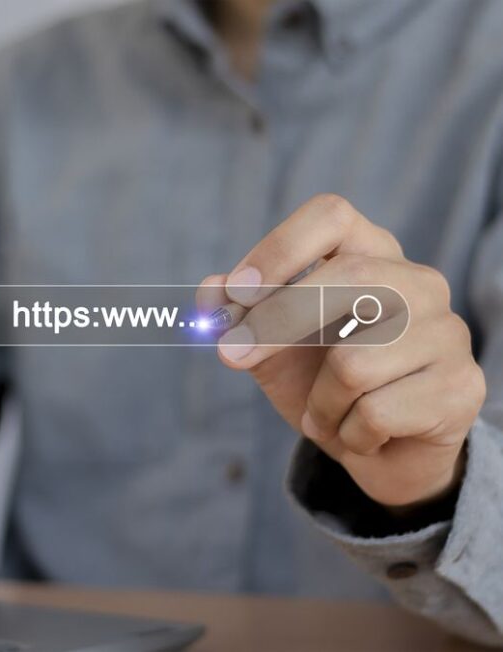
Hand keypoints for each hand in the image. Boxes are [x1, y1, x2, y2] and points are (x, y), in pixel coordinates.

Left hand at [200, 194, 485, 508]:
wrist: (379, 451)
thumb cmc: (320, 383)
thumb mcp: (267, 345)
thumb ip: (237, 314)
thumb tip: (210, 291)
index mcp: (370, 253)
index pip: (331, 215)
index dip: (279, 249)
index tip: (237, 291)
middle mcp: (417, 281)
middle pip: (343, 280)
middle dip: (274, 325)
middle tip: (232, 356)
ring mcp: (447, 332)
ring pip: (354, 362)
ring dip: (317, 403)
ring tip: (325, 412)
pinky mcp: (461, 387)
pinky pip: (376, 413)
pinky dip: (347, 433)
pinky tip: (359, 433)